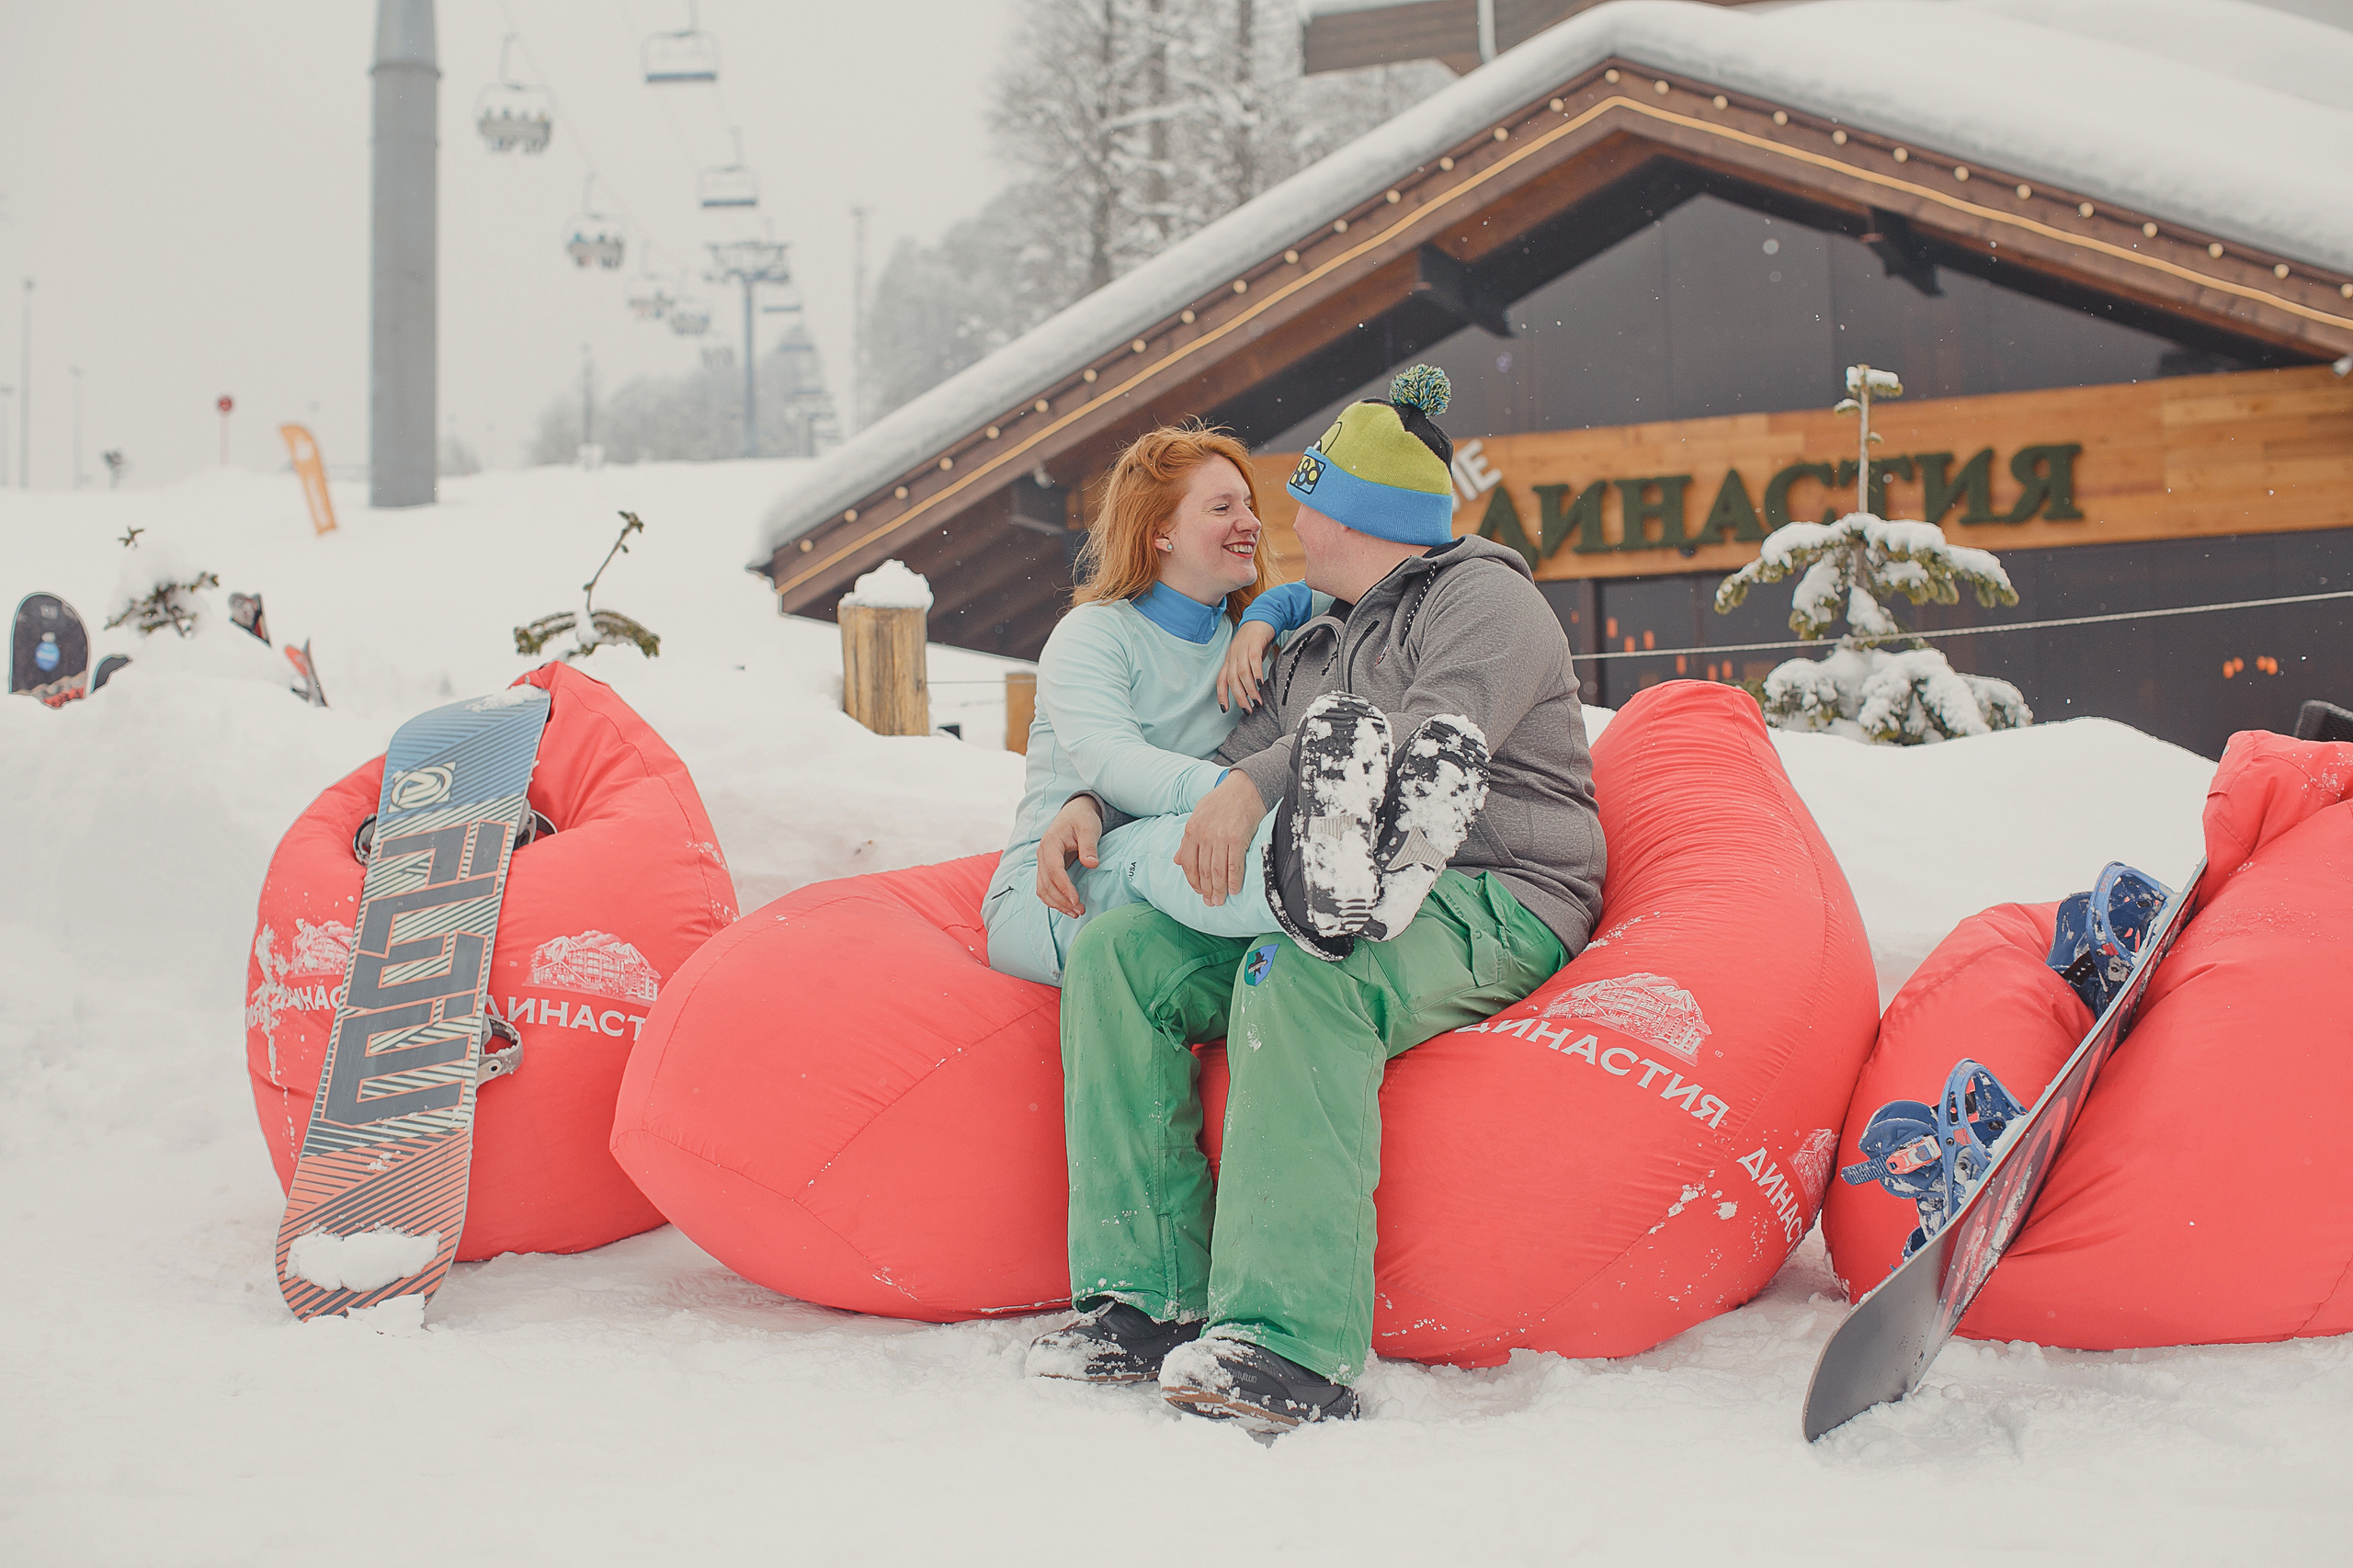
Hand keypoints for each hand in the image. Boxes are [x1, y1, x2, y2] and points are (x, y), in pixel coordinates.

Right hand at [1036, 795, 1101, 918]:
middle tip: (1080, 910)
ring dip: (1057, 903)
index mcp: (1050, 843)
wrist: (1075, 812)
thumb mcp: (1089, 828)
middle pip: (1046, 883)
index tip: (1076, 900)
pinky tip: (1067, 907)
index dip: (1064, 887)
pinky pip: (1045, 887)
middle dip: (1062, 900)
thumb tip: (1092, 864)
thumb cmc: (1083, 818)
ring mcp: (1043, 862)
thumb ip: (1089, 846)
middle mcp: (1042, 854)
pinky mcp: (1047, 868)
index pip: (1054, 869)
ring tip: (1075, 913)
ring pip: (1043, 888)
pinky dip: (1054, 900)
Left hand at [1176, 771, 1264, 904]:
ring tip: (1220, 901)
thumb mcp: (1199, 815)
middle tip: (1210, 903)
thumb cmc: (1223, 800)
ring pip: (1217, 871)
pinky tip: (1234, 890)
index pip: (1187, 862)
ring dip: (1218, 889)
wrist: (1246, 785)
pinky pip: (1234, 865)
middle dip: (1206, 889)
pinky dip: (1233, 880)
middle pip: (1203, 870)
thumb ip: (1188, 839)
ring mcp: (1220, 836)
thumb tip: (1176, 860)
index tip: (1198, 891)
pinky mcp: (1237, 837)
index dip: (1193, 880)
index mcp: (1191, 829)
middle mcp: (1203, 834)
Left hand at [1218, 620, 1276, 712]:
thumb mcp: (1247, 658)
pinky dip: (1256, 673)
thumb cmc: (1255, 640)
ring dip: (1249, 690)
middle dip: (1239, 698)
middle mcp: (1233, 655)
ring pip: (1242, 673)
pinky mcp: (1254, 643)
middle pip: (1232, 680)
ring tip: (1257, 702)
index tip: (1224, 710)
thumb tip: (1250, 691)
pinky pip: (1253, 660)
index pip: (1221, 680)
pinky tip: (1260, 684)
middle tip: (1248, 710)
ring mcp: (1242, 649)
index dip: (1221, 695)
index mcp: (1230, 660)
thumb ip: (1246, 673)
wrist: (1262, 617)